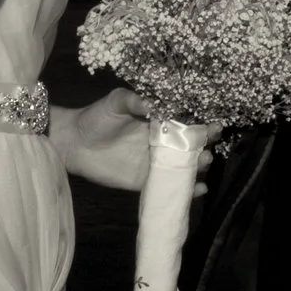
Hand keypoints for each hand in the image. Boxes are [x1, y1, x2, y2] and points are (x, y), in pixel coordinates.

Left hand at [51, 88, 217, 193]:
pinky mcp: (144, 182)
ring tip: (205, 164)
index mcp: (158, 122)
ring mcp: (154, 164)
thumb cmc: (97, 117)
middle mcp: (160, 143)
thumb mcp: (116, 102)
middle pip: (189, 146)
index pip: (185, 122)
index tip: (215, 124)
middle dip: (203, 146)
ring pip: (182, 167)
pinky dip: (185, 190)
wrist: (75, 143)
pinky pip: (167, 187)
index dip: (201, 124)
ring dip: (197, 167)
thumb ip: (134, 100)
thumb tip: (155, 102)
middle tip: (210, 146)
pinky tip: (198, 190)